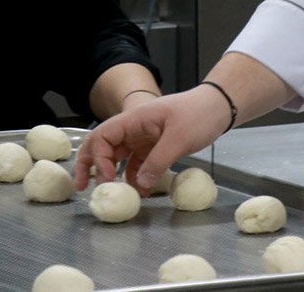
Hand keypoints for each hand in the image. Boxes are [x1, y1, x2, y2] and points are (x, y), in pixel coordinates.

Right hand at [75, 86, 230, 195]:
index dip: (98, 158)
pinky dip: (135, 177)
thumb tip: (139, 184)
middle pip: (103, 145)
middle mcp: (134, 127)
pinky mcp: (153, 146)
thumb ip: (158, 161)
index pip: (103, 136)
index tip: (106, 178)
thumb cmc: (199, 114)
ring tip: (117, 195)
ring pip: (119, 156)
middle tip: (85, 188)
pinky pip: (137, 163)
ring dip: (114, 175)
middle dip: (91, 166)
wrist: (218, 108)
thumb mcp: (179, 138)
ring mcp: (143, 136)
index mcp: (135, 118)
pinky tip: (141, 191)